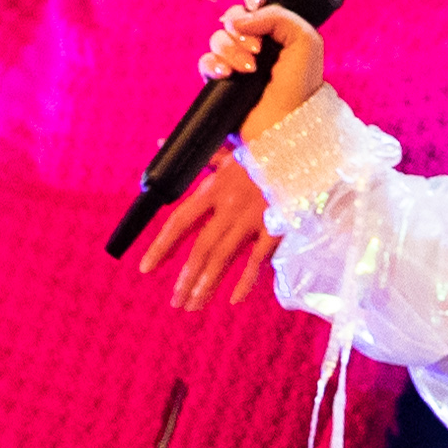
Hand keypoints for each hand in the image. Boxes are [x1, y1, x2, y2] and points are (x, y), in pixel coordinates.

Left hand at [126, 146, 275, 309]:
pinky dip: (246, 281)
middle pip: (201, 249)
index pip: (180, 222)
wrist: (301, 150)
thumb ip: (197, 159)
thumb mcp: (228, 152)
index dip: (162, 247)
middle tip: (175, 301)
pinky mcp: (275, 228)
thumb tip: (160, 143)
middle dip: (186, 278)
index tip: (146, 268)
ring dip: (207, 284)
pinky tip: (234, 299)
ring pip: (223, 258)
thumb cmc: (263, 153)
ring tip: (194, 304)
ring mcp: (252, 219)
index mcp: (213, 190)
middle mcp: (228, 208)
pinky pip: (257, 260)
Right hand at [195, 0, 327, 144]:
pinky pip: (206, 62)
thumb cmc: (301, 83)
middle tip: (258, 49)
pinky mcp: (222, 81)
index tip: (256, 4)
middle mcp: (258, 42)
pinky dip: (213, 65)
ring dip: (231, 50)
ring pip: (218, 38)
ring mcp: (238, 60)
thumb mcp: (305, 40)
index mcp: (279, 29)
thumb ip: (278, 15)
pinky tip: (227, 75)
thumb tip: (241, 19)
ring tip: (248, 68)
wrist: (286, 122)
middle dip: (241, 28)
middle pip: (234, 16)